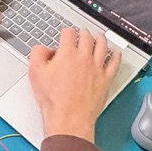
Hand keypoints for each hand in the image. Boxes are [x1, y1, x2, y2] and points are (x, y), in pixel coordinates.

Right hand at [28, 28, 120, 142]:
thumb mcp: (35, 73)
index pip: (69, 33)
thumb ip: (37, 54)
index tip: (65, 34)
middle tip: (82, 32)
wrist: (69, 118)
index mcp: (67, 54)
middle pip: (87, 37)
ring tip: (99, 36)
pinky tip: (116, 53)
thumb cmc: (54, 100)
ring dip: (101, 39)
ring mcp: (97, 68)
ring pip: (102, 46)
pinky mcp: (106, 79)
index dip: (66, 31)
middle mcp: (84, 58)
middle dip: (83, 32)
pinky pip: (114, 63)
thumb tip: (43, 49)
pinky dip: (116, 56)